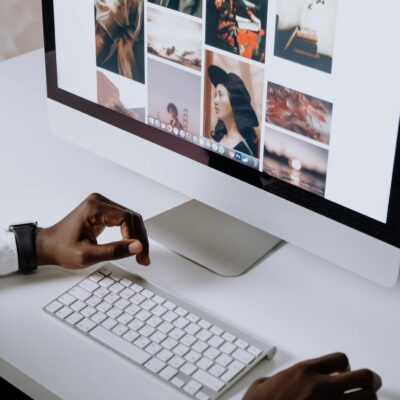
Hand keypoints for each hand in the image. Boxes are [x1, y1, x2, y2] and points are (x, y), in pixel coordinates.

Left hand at [35, 193, 149, 268]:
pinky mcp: (104, 211)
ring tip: (140, 255)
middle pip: (132, 217)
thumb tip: (137, 247)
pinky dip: (131, 233)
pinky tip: (133, 246)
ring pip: (131, 218)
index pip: (126, 218)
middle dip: (140, 238)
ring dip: (138, 236)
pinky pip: (125, 220)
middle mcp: (99, 201)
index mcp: (93, 208)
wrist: (48, 246)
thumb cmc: (62, 249)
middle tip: (143, 258)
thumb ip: (114, 251)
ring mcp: (102, 205)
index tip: (138, 254)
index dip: (135, 236)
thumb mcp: (87, 255)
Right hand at [243, 353, 381, 399]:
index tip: (343, 372)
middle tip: (370, 384)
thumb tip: (286, 379)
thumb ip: (284, 377)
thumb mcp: (267, 382)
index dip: (346, 366)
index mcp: (305, 371)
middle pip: (363, 377)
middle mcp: (321, 387)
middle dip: (370, 381)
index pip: (341, 359)